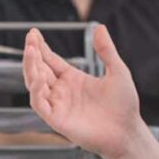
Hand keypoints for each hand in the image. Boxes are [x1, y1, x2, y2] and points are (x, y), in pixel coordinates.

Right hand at [23, 25, 148, 158]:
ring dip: (31, 69)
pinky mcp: (58, 120)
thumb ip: (107, 50)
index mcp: (73, 79)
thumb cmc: (124, 105)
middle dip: (32, 55)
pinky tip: (40, 79)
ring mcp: (59, 105)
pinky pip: (40, 105)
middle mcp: (62, 91)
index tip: (33, 33)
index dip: (40, 47)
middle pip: (39, 70)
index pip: (50, 60)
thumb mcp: (118, 71)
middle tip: (30, 40)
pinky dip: (37, 92)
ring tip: (31, 53)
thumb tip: (100, 27)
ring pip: (35, 85)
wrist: (128, 131)